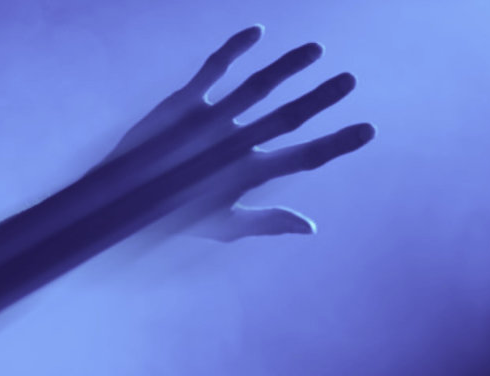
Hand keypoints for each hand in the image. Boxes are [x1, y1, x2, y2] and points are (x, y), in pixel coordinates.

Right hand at [101, 25, 373, 242]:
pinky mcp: (185, 103)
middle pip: (289, 116)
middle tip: (350, 81)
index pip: (304, 155)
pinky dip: (232, 52)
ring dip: (285, 69)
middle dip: (319, 99)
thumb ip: (264, 222)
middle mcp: (238, 142)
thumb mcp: (220, 225)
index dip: (336, 143)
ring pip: (258, 87)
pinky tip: (256, 33)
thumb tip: (310, 227)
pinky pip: (213, 71)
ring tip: (316, 51)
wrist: (120, 201)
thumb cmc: (169, 220)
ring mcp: (214, 120)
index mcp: (251, 172)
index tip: (368, 130)